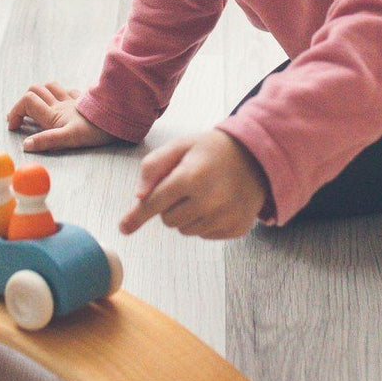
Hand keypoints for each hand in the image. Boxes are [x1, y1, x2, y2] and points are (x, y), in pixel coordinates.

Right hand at [6, 81, 119, 150]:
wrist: (120, 118)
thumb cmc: (95, 130)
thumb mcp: (69, 139)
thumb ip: (47, 141)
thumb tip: (26, 145)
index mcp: (54, 113)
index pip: (27, 102)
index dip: (16, 112)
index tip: (13, 127)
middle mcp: (61, 103)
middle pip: (36, 90)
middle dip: (24, 101)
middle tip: (21, 118)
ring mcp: (73, 100)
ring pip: (51, 87)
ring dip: (41, 93)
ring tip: (38, 108)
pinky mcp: (85, 101)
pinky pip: (70, 91)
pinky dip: (62, 94)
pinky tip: (64, 102)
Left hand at [119, 130, 269, 239]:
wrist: (257, 157)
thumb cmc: (213, 150)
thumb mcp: (181, 146)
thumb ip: (154, 166)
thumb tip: (139, 197)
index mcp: (191, 177)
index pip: (154, 203)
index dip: (136, 215)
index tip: (123, 228)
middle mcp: (209, 201)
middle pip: (168, 220)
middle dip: (170, 205)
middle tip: (188, 185)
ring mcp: (224, 217)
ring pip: (185, 229)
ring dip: (188, 215)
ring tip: (204, 192)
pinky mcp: (235, 228)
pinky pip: (204, 234)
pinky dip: (205, 222)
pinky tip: (217, 203)